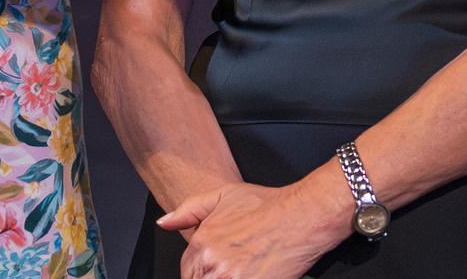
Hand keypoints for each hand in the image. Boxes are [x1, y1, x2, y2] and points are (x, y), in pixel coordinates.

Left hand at [159, 175, 352, 278]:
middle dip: (212, 276)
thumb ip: (188, 210)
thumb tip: (164, 222)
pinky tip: (251, 274)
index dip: (200, 272)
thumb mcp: (223, 195)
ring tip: (243, 270)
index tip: (217, 268)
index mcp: (202, 242)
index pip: (187, 271)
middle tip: (233, 268)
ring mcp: (230, 277)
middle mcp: (212, 262)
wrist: (302, 215)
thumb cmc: (268, 205)